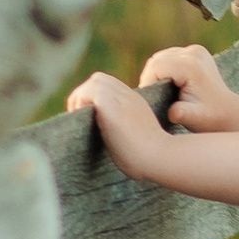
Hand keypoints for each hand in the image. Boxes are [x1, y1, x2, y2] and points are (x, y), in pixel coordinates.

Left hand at [65, 70, 179, 174]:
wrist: (159, 158)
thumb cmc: (148, 159)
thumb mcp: (136, 138)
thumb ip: (124, 130)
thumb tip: (108, 137)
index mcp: (136, 103)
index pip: (111, 87)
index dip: (96, 98)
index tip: (90, 118)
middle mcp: (129, 96)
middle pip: (100, 79)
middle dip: (85, 94)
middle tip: (80, 115)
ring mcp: (121, 98)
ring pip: (94, 81)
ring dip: (81, 97)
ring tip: (79, 117)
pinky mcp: (109, 104)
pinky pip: (87, 92)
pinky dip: (80, 102)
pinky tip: (83, 120)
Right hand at [137, 44, 238, 130]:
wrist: (227, 111)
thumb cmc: (209, 117)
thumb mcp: (194, 118)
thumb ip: (181, 114)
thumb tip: (172, 112)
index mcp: (190, 66)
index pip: (156, 67)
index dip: (148, 83)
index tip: (150, 100)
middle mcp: (193, 53)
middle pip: (157, 60)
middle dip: (150, 78)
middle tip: (153, 97)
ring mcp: (196, 50)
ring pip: (161, 57)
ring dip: (156, 73)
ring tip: (160, 92)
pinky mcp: (195, 51)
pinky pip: (169, 56)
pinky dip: (165, 69)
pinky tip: (169, 84)